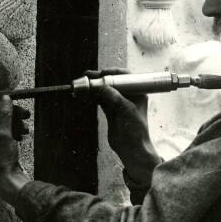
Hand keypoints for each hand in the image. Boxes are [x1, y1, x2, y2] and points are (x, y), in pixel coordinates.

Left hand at [0, 96, 30, 202]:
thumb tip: (5, 98)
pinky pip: (6, 131)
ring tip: (26, 128)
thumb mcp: (4, 135)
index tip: (13, 99)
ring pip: (3, 123)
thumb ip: (4, 115)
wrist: (8, 180)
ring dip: (16, 123)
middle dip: (12, 113)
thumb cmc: (2, 160)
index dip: (0, 102)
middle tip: (26, 114)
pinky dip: (15, 130)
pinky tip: (23, 134)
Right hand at [86, 68, 160, 184]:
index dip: (112, 73)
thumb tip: (100, 86)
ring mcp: (119, 103)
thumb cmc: (135, 130)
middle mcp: (129, 96)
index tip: (101, 73)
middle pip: (112, 82)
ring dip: (94, 88)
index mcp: (138, 92)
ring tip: (82, 85)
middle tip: (87, 76)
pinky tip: (84, 94)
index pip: (125, 76)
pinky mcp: (111, 111)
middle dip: (99, 79)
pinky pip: (100, 100)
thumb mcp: (126, 110)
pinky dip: (92, 96)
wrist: (132, 149)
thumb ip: (113, 97)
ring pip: (105, 90)